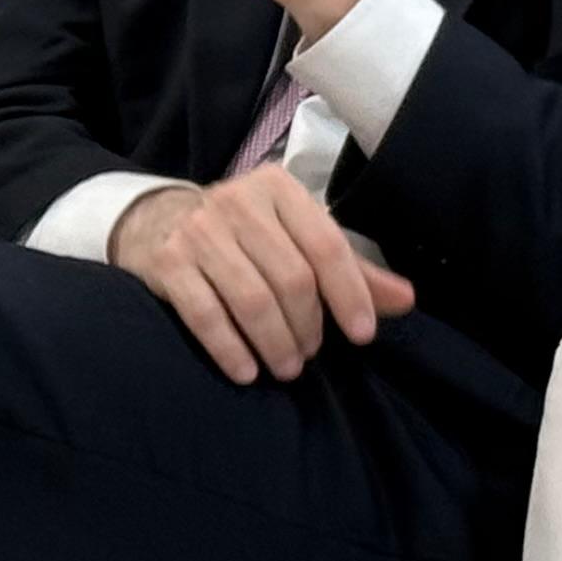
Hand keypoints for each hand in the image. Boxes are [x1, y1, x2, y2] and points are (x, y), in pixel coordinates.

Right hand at [108, 170, 416, 385]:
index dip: (349, 294)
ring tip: (286, 367)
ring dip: (275, 343)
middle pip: (290, 277)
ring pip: (251, 299)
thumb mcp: (293, 236)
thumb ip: (348, 267)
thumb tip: (406, 300)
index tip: (363, 336)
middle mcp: (236, 202)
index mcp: (277, 188)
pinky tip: (246, 372)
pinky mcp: (166, 261)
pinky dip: (230, 349)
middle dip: (308, 327)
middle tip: (310, 355)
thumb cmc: (241, 233)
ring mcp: (198, 231)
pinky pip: (205, 315)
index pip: (325, 244)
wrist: (155, 220)